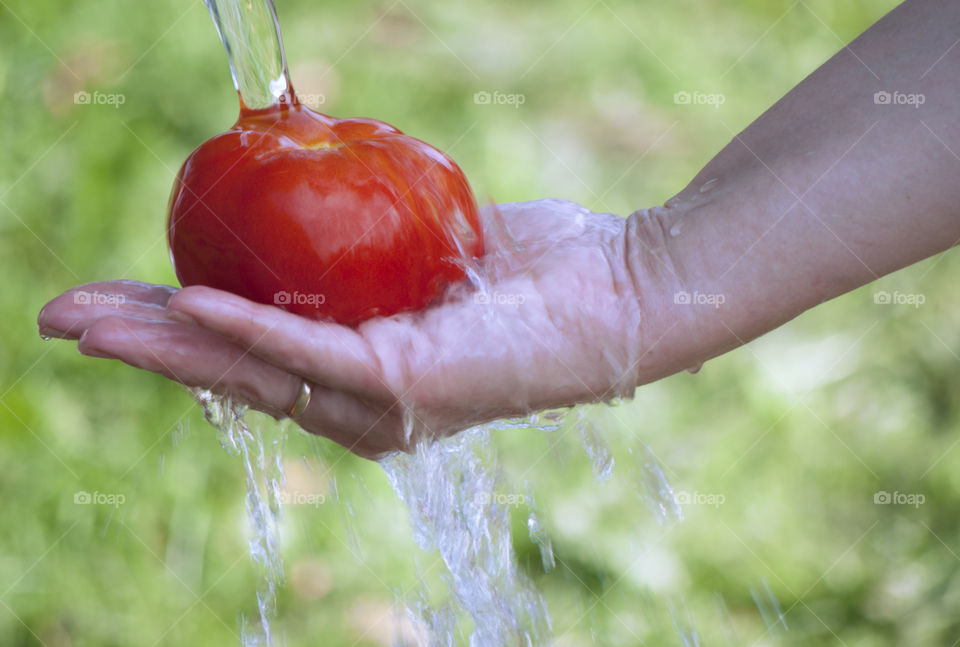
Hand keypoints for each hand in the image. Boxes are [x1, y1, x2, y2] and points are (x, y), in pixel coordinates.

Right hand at [38, 200, 657, 458]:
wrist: (619, 290)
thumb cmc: (531, 270)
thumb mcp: (430, 253)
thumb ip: (369, 251)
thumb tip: (314, 196)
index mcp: (364, 375)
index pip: (252, 353)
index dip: (176, 328)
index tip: (117, 296)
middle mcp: (365, 405)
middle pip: (233, 373)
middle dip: (143, 345)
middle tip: (59, 318)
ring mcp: (384, 403)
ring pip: (254, 373)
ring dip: (167, 343)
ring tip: (89, 320)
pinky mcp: (408, 385)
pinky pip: (312, 353)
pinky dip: (249, 329)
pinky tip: (193, 306)